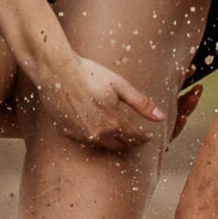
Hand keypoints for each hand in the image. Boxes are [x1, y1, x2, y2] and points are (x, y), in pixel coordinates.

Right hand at [34, 54, 164, 150]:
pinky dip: (93, 137)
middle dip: (130, 142)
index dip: (144, 138)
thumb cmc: (89, 74)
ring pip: (102, 145)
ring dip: (112, 142)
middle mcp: (98, 134)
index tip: (147, 136)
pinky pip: (85, 140)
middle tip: (134, 137)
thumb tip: (160, 117)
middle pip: (120, 146)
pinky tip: (94, 128)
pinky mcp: (67, 132)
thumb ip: (141, 103)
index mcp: (114, 123)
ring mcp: (81, 135)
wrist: (57, 72)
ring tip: (116, 134)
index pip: (135, 138)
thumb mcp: (120, 85)